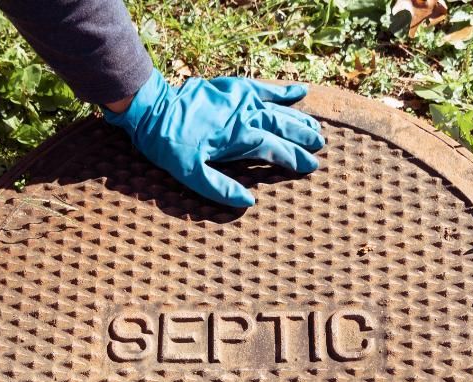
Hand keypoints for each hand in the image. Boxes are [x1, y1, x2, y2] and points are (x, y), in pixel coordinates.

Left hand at [103, 71, 324, 207]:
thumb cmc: (169, 145)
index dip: (295, 158)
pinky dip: (282, 90)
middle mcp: (246, 116)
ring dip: (298, 118)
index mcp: (240, 138)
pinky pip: (263, 87)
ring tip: (315, 128)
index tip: (311, 166)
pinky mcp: (233, 87)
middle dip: (304, 137)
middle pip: (283, 126)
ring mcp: (241, 100)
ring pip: (278, 109)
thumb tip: (248, 202)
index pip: (276, 150)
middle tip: (320, 146)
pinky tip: (301, 91)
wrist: (152, 108)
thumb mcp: (189, 174)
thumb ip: (220, 188)